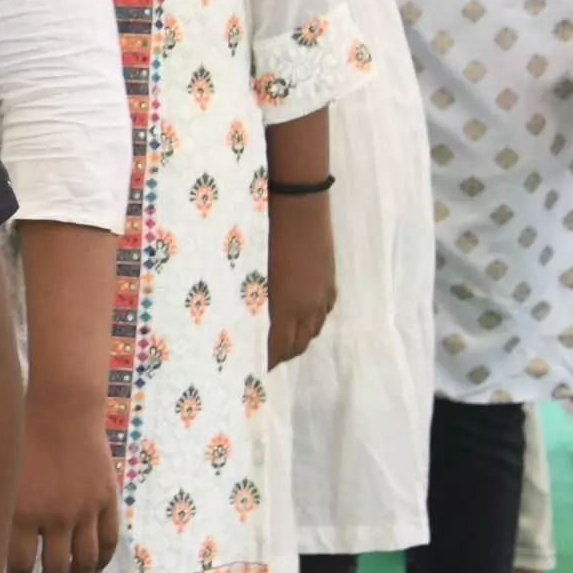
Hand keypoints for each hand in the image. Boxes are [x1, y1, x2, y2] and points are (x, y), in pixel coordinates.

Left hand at [8, 390, 121, 572]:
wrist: (61, 406)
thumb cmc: (19, 435)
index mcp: (21, 512)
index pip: (17, 567)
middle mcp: (55, 517)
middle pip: (53, 571)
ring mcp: (84, 510)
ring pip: (82, 562)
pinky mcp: (106, 500)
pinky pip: (107, 542)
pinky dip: (99, 562)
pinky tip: (89, 571)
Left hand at [265, 191, 336, 367]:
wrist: (298, 205)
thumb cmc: (265, 235)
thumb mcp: (252, 273)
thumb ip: (252, 300)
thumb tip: (243, 319)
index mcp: (285, 309)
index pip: (277, 348)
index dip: (268, 360)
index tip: (255, 367)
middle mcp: (308, 308)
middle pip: (298, 344)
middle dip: (283, 354)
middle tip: (267, 357)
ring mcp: (322, 294)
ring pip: (313, 330)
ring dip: (299, 339)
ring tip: (283, 341)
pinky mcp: (330, 280)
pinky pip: (324, 312)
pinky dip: (313, 321)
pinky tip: (304, 317)